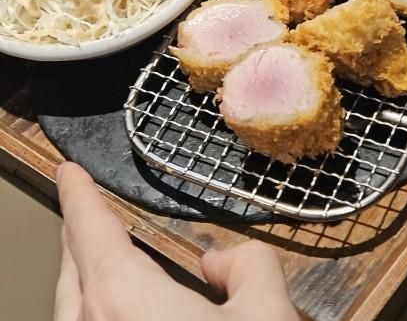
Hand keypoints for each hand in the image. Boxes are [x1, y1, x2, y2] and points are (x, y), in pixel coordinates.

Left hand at [55, 162, 298, 320]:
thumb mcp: (267, 313)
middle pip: (72, 272)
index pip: (90, 230)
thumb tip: (224, 262)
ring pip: (74, 310)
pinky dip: (94, 309)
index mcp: (124, 299)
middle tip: (86, 209)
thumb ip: (250, 266)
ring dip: (84, 278)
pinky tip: (121, 311)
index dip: (78, 194)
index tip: (69, 170)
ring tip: (98, 259)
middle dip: (78, 235)